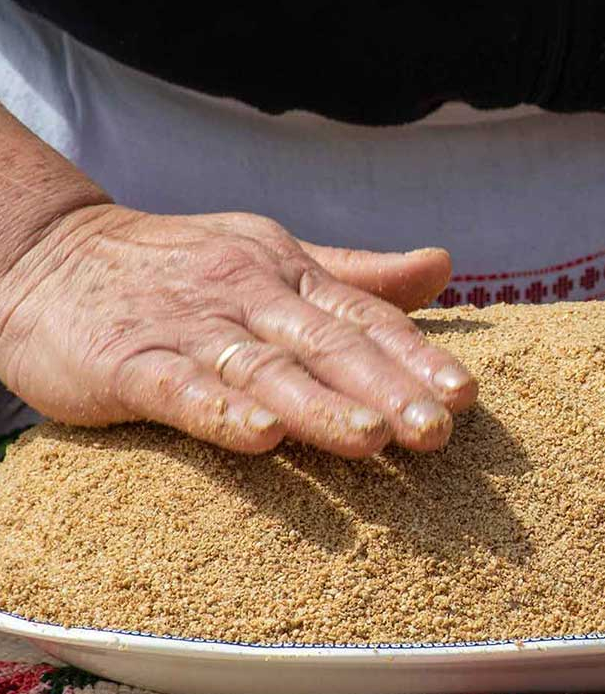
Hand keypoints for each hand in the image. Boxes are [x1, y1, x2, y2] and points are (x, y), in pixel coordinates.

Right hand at [0, 204, 476, 454]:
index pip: (364, 317)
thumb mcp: (274, 257)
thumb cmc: (183, 267)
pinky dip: (220, 410)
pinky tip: (260, 437)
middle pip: (327, 345)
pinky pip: (178, 387)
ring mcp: (187, 326)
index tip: (464, 396)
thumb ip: (358, 276)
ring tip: (371, 438)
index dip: (417, 355)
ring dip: (318, 404)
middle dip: (386, 388)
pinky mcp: (127, 360)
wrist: (51, 255)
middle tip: (438, 432)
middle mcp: (247, 294)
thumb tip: (443, 267)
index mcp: (287, 273)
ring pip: (263, 367)